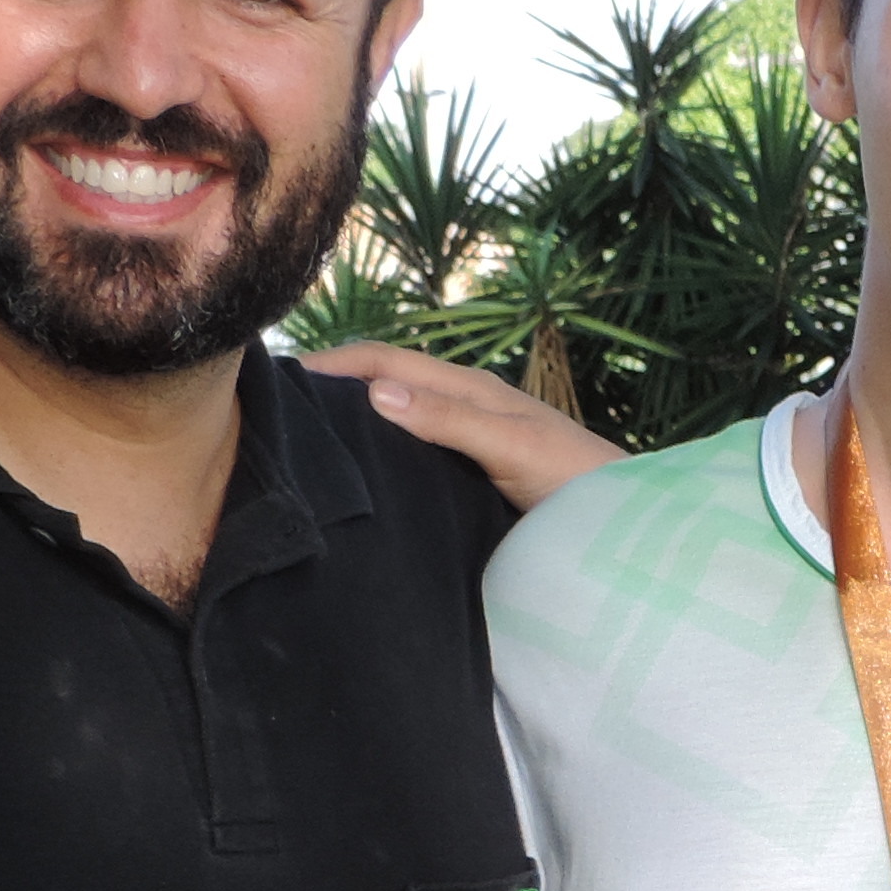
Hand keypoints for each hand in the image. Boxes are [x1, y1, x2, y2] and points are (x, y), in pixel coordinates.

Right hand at [303, 339, 621, 509]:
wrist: (626, 530)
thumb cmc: (578, 481)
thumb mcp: (512, 446)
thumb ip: (449, 419)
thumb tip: (375, 391)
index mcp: (467, 389)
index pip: (383, 361)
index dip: (331, 363)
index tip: (274, 376)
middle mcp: (460, 410)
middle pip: (380, 388)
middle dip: (328, 392)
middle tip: (264, 413)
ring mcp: (463, 445)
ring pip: (392, 425)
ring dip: (349, 429)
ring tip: (294, 450)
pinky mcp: (466, 482)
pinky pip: (409, 461)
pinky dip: (375, 462)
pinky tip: (353, 486)